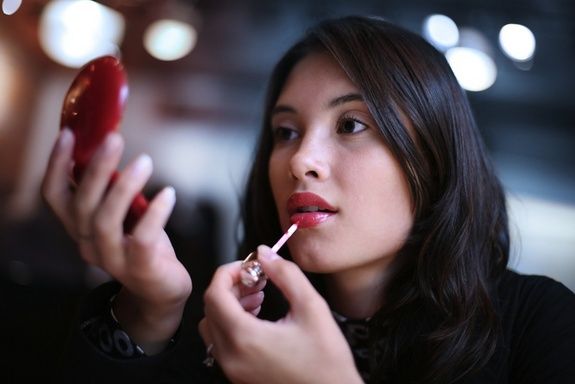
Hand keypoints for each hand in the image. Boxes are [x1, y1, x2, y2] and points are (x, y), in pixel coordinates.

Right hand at [42, 129, 191, 352]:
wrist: (162, 291)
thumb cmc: (143, 245)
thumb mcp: (123, 216)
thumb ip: (112, 191)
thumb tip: (109, 150)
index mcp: (80, 228)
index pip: (54, 195)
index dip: (56, 165)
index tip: (69, 134)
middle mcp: (88, 244)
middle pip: (81, 204)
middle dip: (95, 168)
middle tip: (114, 139)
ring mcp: (113, 260)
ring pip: (105, 220)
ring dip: (123, 187)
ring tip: (145, 161)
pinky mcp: (140, 269)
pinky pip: (142, 238)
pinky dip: (156, 213)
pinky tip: (169, 194)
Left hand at [200, 246, 362, 383]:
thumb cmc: (326, 361)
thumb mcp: (312, 308)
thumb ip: (286, 275)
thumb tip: (265, 254)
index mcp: (245, 338)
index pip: (215, 294)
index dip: (228, 272)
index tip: (247, 265)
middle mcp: (231, 356)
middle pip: (210, 308)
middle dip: (231, 286)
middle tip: (255, 278)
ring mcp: (232, 369)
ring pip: (212, 325)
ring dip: (229, 304)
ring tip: (258, 295)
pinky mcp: (238, 375)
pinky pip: (220, 342)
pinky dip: (231, 323)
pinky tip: (257, 316)